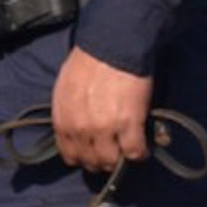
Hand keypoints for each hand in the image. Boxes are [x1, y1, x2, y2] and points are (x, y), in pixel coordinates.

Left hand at [52, 47, 152, 171]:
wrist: (112, 44)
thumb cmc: (89, 60)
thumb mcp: (66, 89)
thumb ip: (70, 112)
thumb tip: (77, 129)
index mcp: (64, 120)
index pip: (70, 155)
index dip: (83, 157)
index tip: (93, 153)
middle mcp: (81, 129)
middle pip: (91, 162)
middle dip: (102, 160)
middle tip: (113, 152)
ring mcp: (105, 129)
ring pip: (112, 161)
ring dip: (121, 158)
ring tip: (127, 149)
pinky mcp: (128, 125)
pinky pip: (134, 152)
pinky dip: (140, 153)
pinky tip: (143, 147)